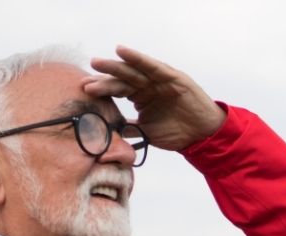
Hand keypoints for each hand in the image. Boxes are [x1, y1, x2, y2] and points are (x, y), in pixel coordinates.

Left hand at [83, 46, 225, 150]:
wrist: (201, 135)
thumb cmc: (176, 132)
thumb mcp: (146, 132)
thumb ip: (129, 129)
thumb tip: (108, 134)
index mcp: (140, 96)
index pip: (117, 90)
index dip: (101, 89)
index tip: (84, 89)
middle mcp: (147, 85)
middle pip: (121, 79)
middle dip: (103, 77)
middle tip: (84, 78)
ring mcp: (159, 79)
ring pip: (133, 70)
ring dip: (115, 65)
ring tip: (97, 62)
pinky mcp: (172, 76)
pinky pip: (152, 66)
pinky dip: (138, 58)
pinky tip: (122, 51)